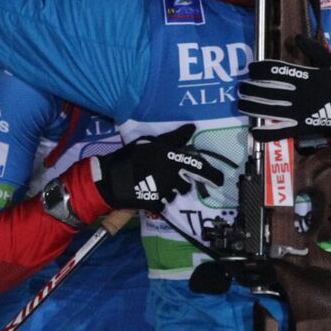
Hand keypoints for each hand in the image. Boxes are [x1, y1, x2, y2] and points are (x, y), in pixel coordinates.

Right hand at [92, 124, 225, 213]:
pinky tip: (151, 192)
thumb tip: (192, 128)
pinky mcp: (155, 203)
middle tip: (182, 182)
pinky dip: (160, 199)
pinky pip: (163, 203)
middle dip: (186, 184)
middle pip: (188, 184)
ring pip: (176, 193)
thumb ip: (174, 138)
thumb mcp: (151, 142)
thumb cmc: (131, 156)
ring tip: (161, 184)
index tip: (219, 180)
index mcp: (173, 158)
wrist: (111, 178)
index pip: (199, 166)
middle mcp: (172, 175)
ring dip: (172, 190)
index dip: (212, 174)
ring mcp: (164, 191)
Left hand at [238, 35, 330, 147]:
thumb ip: (313, 50)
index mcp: (304, 76)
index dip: (259, 69)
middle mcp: (298, 92)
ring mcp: (299, 111)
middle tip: (241, 87)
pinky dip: (266, 132)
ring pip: (269, 109)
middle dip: (250, 88)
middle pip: (266, 89)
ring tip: (241, 103)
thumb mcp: (330, 62)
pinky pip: (281, 130)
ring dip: (251, 106)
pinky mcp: (302, 127)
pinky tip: (253, 131)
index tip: (250, 69)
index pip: (275, 70)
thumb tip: (298, 37)